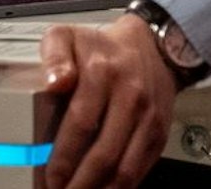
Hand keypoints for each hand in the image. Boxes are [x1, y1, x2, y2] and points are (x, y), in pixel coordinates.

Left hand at [40, 14, 177, 188]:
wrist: (151, 47)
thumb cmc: (101, 47)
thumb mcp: (67, 36)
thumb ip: (54, 56)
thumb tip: (53, 83)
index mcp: (102, 74)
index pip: (81, 124)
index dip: (64, 157)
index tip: (51, 176)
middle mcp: (129, 97)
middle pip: (104, 153)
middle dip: (81, 182)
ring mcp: (148, 118)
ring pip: (126, 168)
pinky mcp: (159, 133)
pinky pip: (142, 168)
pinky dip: (123, 186)